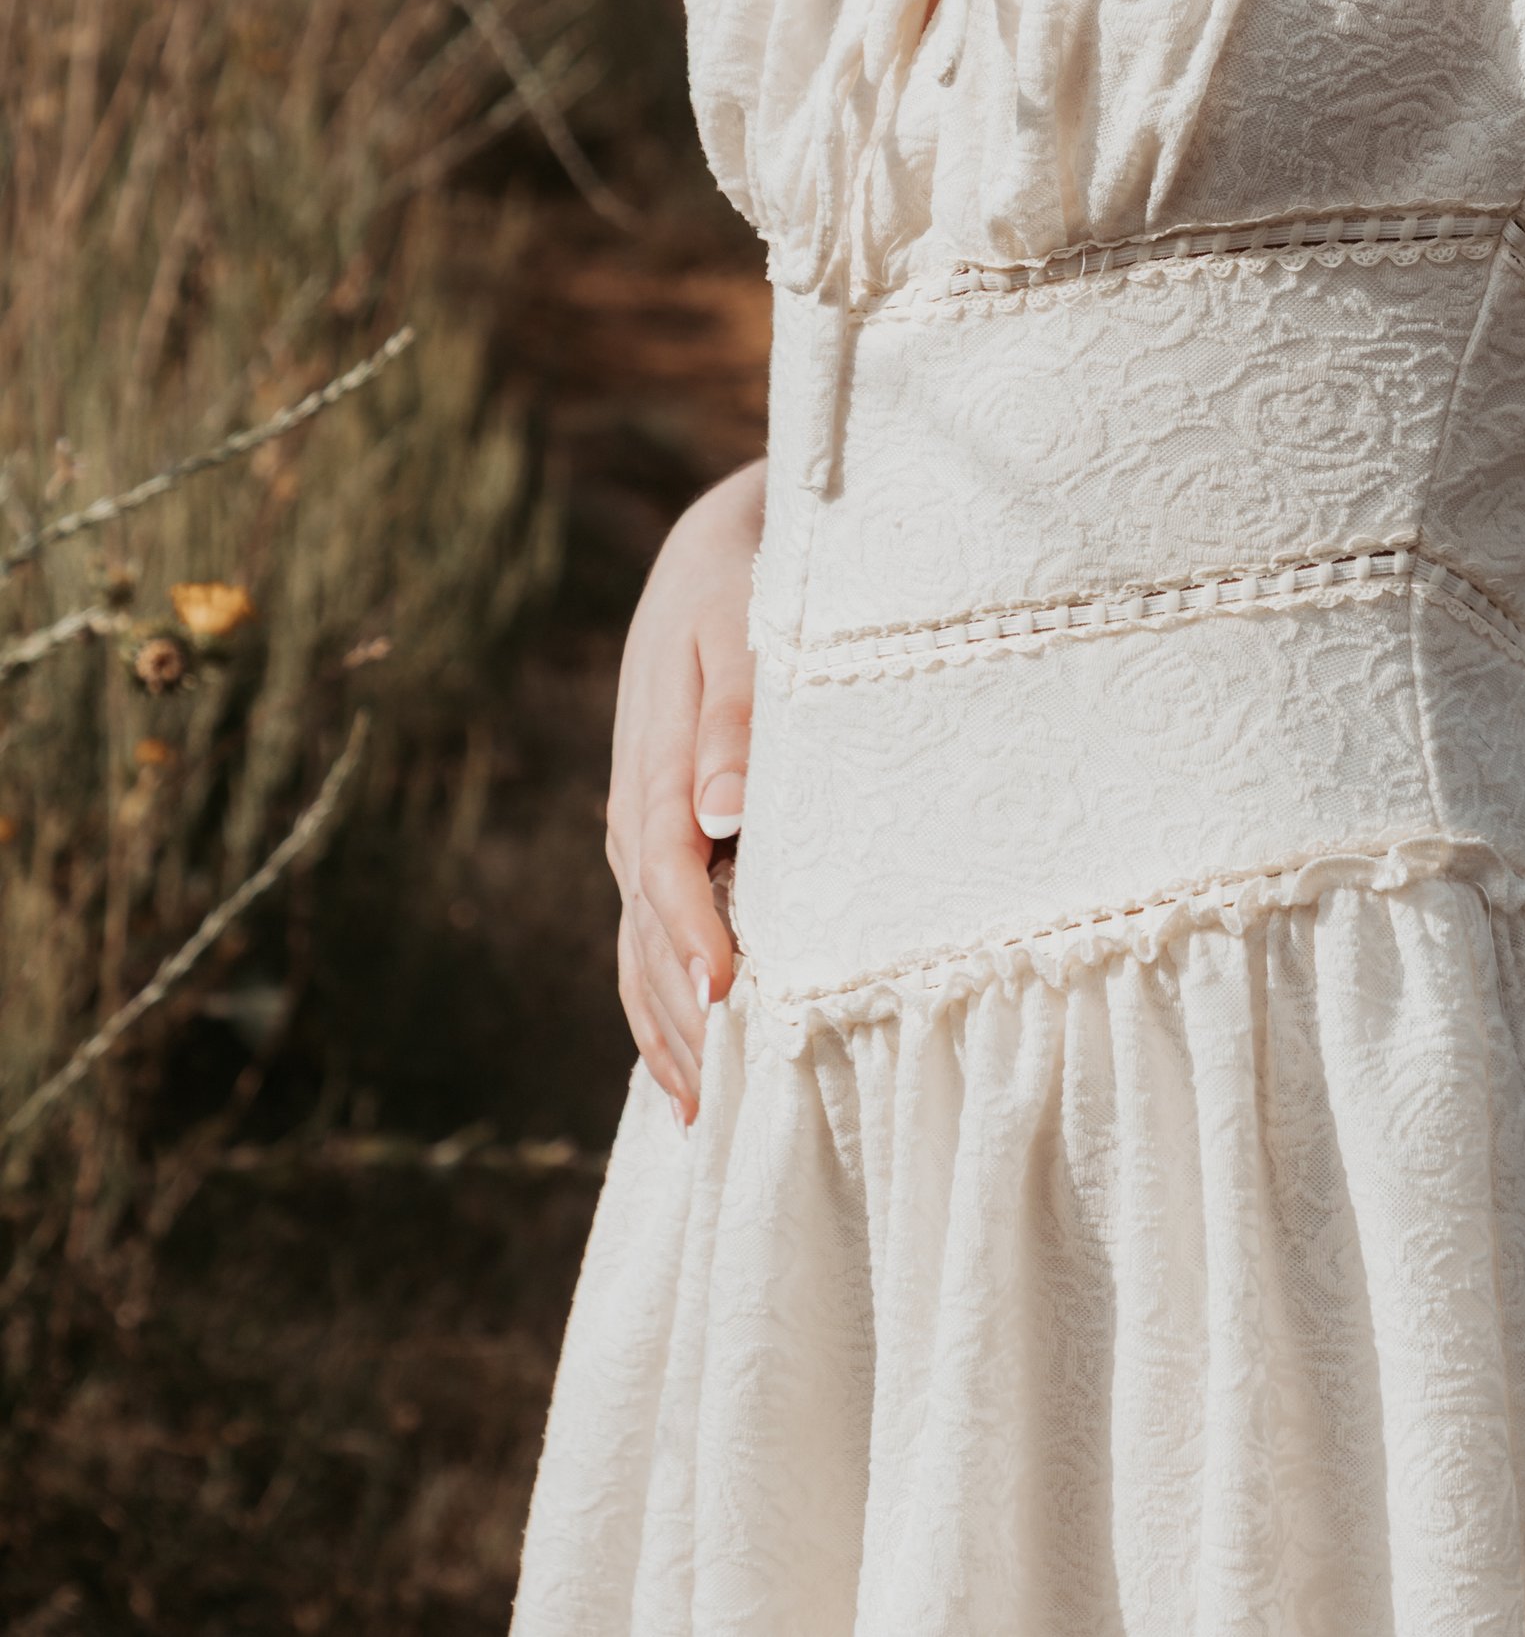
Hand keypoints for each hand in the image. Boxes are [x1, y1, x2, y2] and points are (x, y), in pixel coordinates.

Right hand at [605, 457, 763, 1120]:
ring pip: (640, 953)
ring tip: (707, 1113)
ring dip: (668, 1031)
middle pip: (648, 935)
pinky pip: (645, 941)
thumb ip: (733, 718)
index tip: (730, 998)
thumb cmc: (739, 587)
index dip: (696, 938)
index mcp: (653, 765)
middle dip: (682, 1017)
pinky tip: (686, 1064)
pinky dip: (660, 1006)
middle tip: (727, 1102)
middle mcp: (634, 815)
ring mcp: (637, 837)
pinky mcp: (653, 844)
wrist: (708, 560)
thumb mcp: (741, 628)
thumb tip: (720, 811)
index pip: (669, 871)